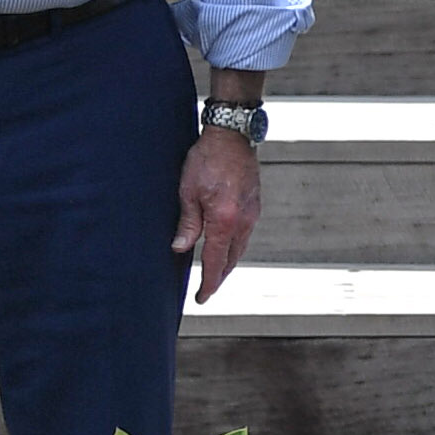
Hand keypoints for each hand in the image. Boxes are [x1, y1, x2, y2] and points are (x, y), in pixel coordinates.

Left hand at [172, 127, 261, 301]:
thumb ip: (187, 223)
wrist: (232, 137)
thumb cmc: (207, 159)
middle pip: (231, 259)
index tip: (202, 297)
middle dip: (219, 276)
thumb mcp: (188, 192)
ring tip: (215, 270)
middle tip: (207, 289)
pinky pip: (244, 235)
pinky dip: (234, 246)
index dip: (208, 283)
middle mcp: (243, 221)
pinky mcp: (254, 205)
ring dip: (227, 262)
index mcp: (224, 221)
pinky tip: (225, 244)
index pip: (214, 261)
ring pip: (240, 248)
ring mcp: (252, 214)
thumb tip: (180, 248)